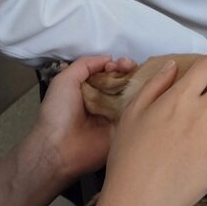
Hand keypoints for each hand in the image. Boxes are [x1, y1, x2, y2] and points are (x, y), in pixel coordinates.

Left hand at [25, 55, 136, 183]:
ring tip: (141, 77)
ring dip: (138, 83)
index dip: (116, 65)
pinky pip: (136, 114)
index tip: (118, 64)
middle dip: (129, 71)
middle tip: (130, 67)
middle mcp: (104, 100)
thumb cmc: (58, 112)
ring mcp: (114, 115)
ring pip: (132, 95)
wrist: (59, 147)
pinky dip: (143, 102)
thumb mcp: (65, 80)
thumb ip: (85, 65)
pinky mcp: (122, 129)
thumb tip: (109, 58)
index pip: (109, 72)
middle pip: (123, 82)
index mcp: (89, 89)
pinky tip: (148, 92)